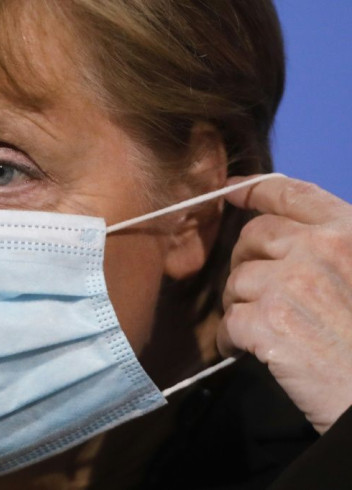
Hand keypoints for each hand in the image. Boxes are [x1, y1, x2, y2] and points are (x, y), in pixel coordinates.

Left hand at [218, 175, 351, 433]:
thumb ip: (332, 250)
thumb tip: (288, 240)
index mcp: (349, 231)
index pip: (292, 194)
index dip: (256, 189)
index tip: (232, 190)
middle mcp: (319, 249)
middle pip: (253, 236)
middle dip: (245, 260)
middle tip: (253, 290)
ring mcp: (291, 284)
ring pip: (237, 281)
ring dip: (239, 304)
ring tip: (260, 329)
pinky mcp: (269, 322)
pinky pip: (229, 321)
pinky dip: (230, 339)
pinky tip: (244, 350)